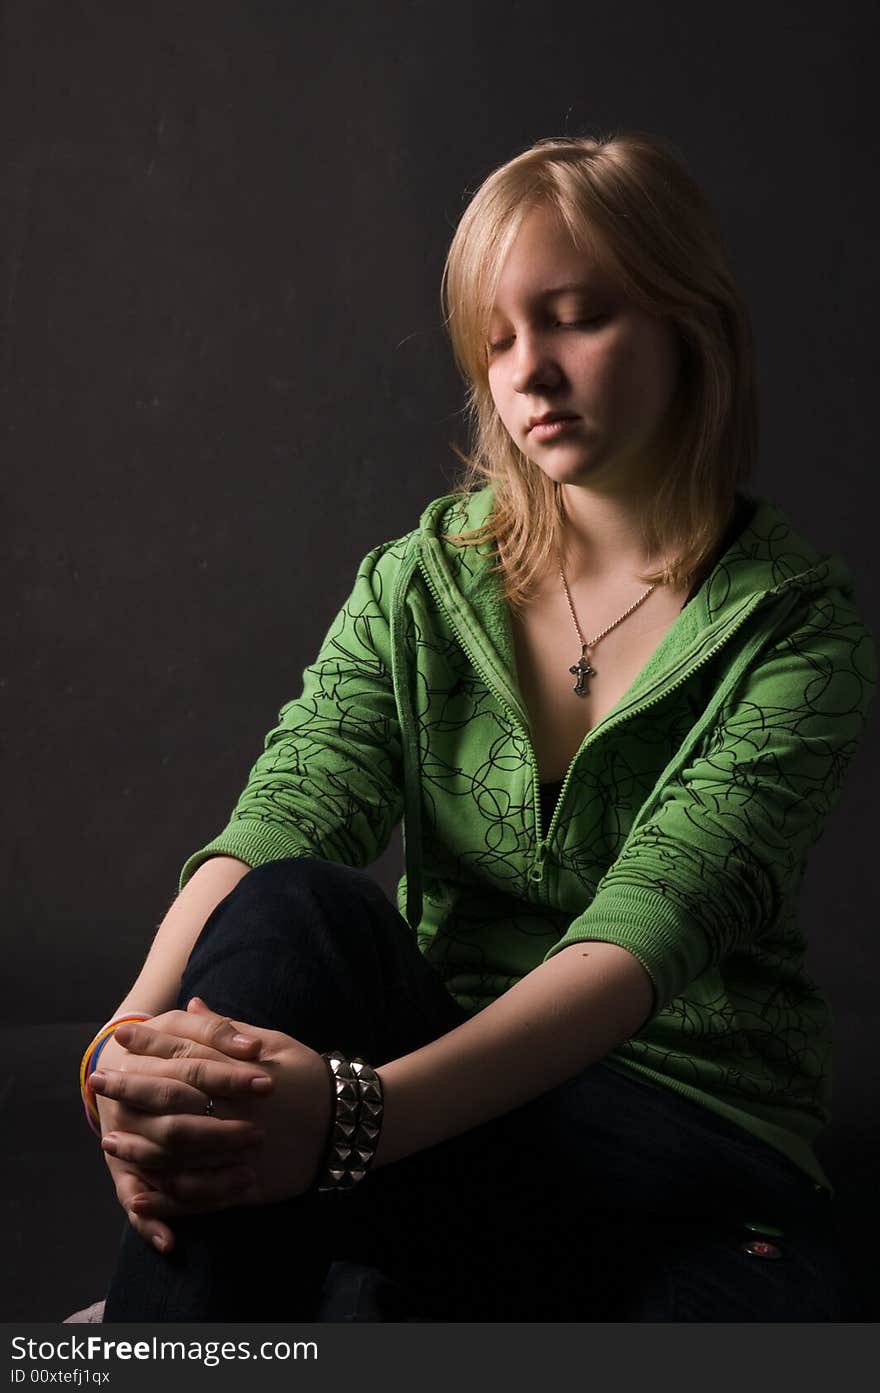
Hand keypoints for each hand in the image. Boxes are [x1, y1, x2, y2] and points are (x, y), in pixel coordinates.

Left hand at [92, 999, 332, 1234]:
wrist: (350, 1123)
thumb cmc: (311, 1077)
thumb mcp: (276, 1042)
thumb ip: (228, 1030)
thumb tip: (191, 1004)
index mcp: (242, 1073)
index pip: (186, 1054)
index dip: (151, 1045)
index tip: (120, 1038)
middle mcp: (236, 1111)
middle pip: (172, 1100)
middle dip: (132, 1090)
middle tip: (98, 1083)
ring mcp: (240, 1152)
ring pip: (179, 1152)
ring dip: (139, 1146)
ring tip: (110, 1138)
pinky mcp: (246, 1186)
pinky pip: (199, 1197)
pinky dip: (166, 1200)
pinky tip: (140, 1196)